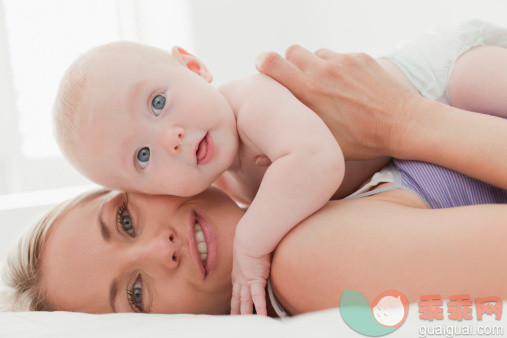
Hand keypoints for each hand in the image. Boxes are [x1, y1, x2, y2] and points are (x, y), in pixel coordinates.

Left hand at [230, 239, 270, 315]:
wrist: (250, 237)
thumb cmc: (251, 238)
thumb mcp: (248, 247)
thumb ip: (252, 251)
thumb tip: (257, 246)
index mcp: (237, 270)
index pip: (236, 286)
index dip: (235, 295)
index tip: (234, 302)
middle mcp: (240, 277)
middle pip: (237, 297)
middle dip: (235, 308)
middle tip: (234, 317)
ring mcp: (246, 280)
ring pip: (245, 300)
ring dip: (244, 312)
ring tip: (244, 321)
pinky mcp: (256, 280)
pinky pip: (258, 297)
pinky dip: (259, 307)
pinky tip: (261, 316)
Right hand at [256, 45, 419, 159]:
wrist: (403, 124)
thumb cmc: (362, 141)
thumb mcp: (322, 147)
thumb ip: (287, 146)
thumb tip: (255, 156)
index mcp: (308, 92)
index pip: (272, 62)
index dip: (264, 62)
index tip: (264, 68)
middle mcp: (322, 71)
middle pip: (292, 51)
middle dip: (290, 63)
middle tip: (298, 80)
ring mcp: (343, 61)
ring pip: (316, 54)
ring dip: (315, 65)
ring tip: (326, 86)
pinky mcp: (360, 58)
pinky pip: (338, 56)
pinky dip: (337, 67)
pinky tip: (348, 87)